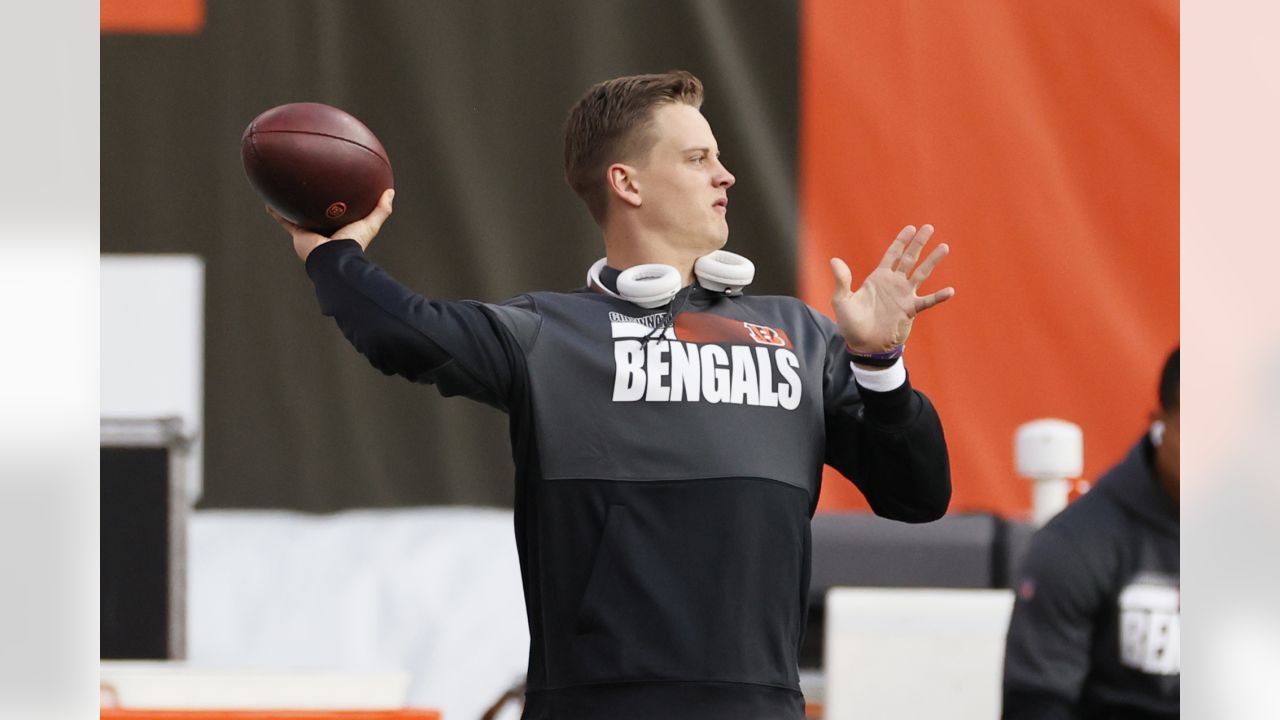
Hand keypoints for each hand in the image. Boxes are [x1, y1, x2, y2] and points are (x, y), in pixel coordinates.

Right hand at [267, 188, 394, 261]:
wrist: (334, 258)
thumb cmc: (353, 244)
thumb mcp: (370, 224)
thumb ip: (381, 210)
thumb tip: (390, 191)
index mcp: (341, 230)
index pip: (339, 215)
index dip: (339, 206)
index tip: (338, 194)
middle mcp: (325, 232)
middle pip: (318, 215)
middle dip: (315, 205)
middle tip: (312, 189)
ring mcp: (311, 233)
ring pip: (300, 216)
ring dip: (293, 206)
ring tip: (287, 191)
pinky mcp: (298, 234)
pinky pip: (285, 220)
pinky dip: (276, 212)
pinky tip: (269, 201)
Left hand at [830, 224, 954, 353]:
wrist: (864, 345)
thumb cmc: (851, 324)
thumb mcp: (842, 301)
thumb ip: (841, 281)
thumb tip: (834, 260)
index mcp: (878, 278)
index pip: (892, 254)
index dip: (901, 241)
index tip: (910, 228)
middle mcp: (894, 284)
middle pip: (909, 258)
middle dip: (919, 243)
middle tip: (929, 227)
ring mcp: (904, 296)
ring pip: (921, 274)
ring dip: (932, 261)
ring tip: (944, 247)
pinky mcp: (910, 310)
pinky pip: (927, 301)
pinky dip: (938, 296)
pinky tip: (950, 291)